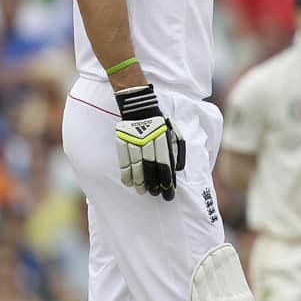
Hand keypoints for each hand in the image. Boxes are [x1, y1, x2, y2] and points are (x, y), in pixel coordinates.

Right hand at [115, 85, 185, 200]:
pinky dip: (125, 173)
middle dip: (153, 183)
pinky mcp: (121, 140)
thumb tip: (178, 169)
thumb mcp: (173, 132)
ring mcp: (133, 140)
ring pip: (136, 165)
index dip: (167, 179)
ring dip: (139, 181)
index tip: (169, 192)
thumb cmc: (160, 122)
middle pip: (150, 166)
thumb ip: (177, 150)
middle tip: (155, 194)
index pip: (165, 163)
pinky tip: (128, 183)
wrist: (139, 105)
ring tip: (142, 191)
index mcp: (162, 138)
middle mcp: (148, 140)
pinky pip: (123, 160)